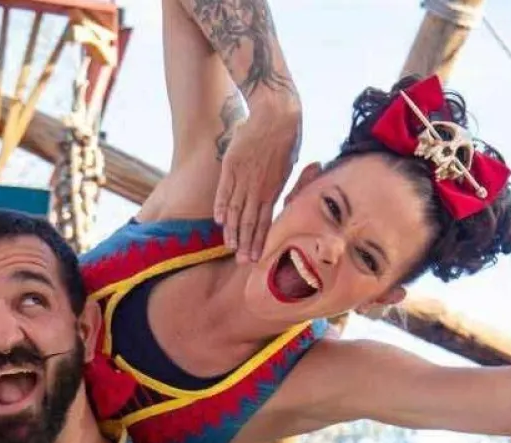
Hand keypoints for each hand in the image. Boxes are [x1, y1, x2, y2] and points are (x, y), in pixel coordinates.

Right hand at [214, 100, 300, 262]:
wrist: (276, 113)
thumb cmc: (288, 136)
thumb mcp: (290, 164)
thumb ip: (281, 184)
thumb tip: (278, 197)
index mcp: (274, 188)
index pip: (265, 221)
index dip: (259, 240)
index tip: (255, 256)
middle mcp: (258, 187)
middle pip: (249, 221)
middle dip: (245, 243)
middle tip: (241, 261)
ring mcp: (243, 177)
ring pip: (235, 210)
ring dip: (232, 230)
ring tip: (229, 246)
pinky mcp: (231, 165)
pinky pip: (224, 191)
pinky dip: (221, 206)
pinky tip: (220, 221)